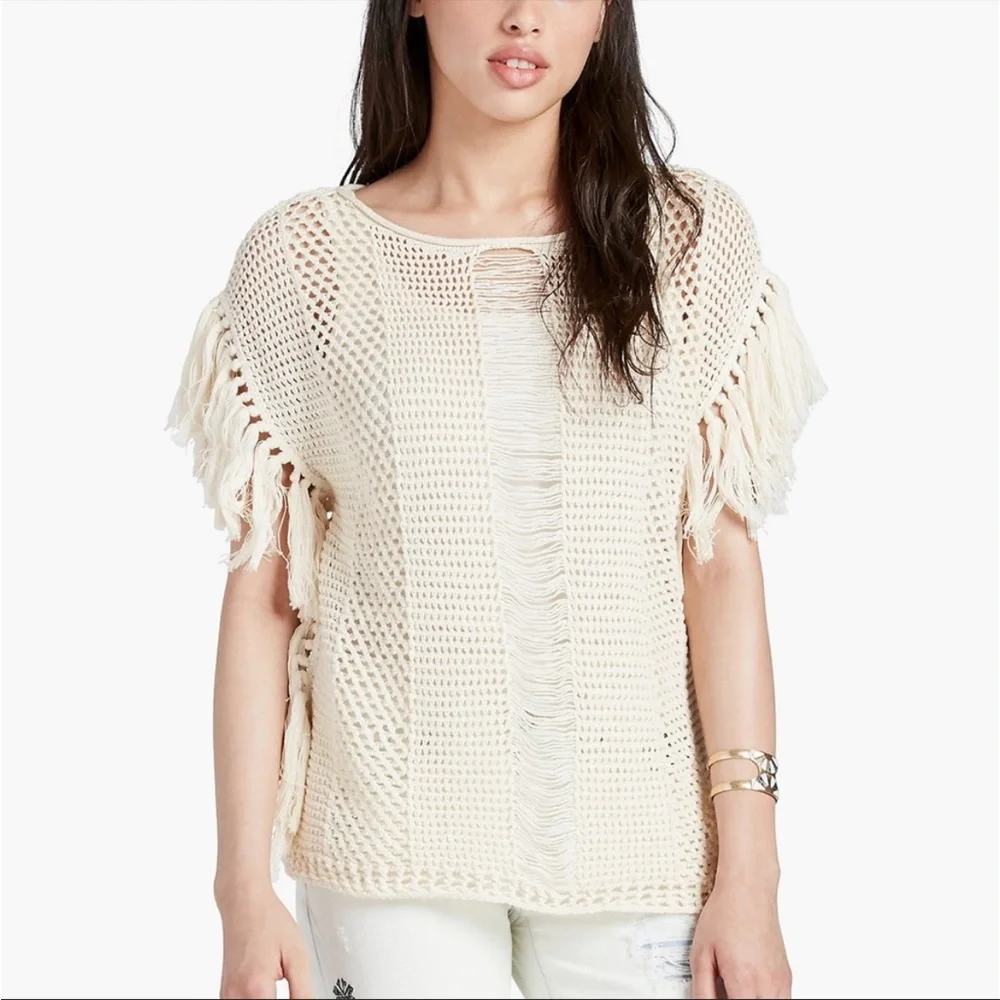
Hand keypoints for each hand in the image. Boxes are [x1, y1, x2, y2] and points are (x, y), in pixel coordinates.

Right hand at [218, 885, 313, 998]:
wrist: (244, 903)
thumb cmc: (269, 921)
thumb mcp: (297, 956)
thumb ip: (303, 991)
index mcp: (256, 989)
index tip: (301, 996)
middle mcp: (235, 996)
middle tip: (294, 990)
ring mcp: (227, 995)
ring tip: (279, 987)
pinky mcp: (225, 992)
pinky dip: (256, 999)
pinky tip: (268, 992)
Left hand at [690, 877, 791, 998]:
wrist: (749, 889)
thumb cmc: (725, 913)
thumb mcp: (701, 952)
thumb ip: (702, 989)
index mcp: (743, 981)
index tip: (718, 997)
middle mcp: (767, 984)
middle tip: (726, 992)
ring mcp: (780, 982)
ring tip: (736, 988)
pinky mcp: (786, 976)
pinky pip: (780, 999)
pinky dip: (765, 998)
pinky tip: (748, 987)